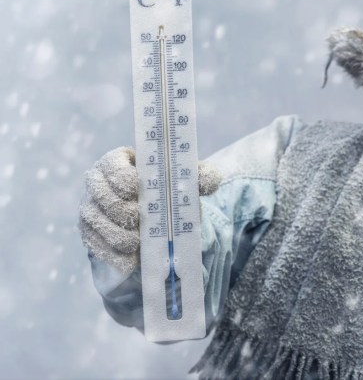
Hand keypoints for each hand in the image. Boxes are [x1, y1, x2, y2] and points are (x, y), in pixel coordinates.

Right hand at [77, 147, 221, 273]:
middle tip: (139, 219)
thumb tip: (212, 179)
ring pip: (95, 220)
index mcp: (120, 162)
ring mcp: (90, 208)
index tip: (135, 187)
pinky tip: (129, 261)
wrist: (154, 223)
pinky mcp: (89, 232)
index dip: (121, 176)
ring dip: (116, 234)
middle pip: (101, 194)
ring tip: (137, 243)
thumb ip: (198, 178)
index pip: (111, 163)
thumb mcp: (183, 184)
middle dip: (120, 209)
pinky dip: (112, 254)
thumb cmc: (167, 194)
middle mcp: (98, 183)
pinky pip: (94, 244)